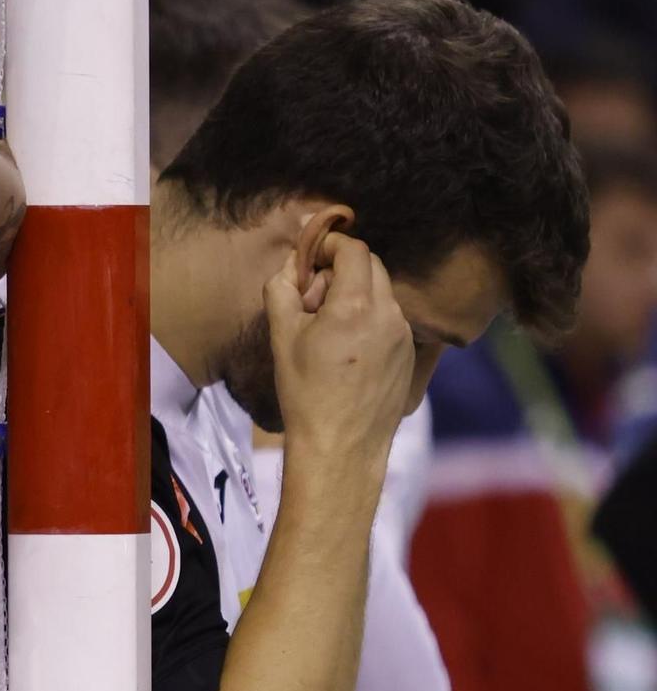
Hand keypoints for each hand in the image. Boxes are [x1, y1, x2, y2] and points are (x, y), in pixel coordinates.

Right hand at [265, 231, 412, 463]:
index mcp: (355, 305)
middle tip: (313, 298)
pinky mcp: (410, 354)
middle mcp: (388, 313)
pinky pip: (389, 318)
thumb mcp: (281, 335)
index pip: (353, 249)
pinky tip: (347, 349)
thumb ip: (283, 288)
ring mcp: (404, 335)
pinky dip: (368, 317)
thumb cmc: (305, 391)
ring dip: (355, 294)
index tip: (310, 258)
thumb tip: (292, 265)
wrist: (341, 446)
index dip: (330, 244)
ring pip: (382, 292)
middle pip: (371, 266)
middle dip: (341, 269)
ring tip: (328, 328)